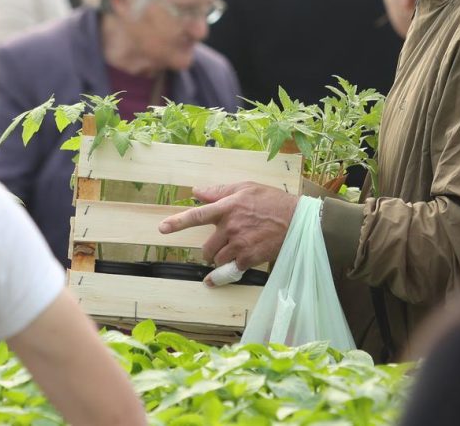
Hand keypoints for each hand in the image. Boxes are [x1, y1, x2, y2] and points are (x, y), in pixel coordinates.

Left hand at [158, 182, 298, 278]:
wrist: (297, 221)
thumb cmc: (272, 201)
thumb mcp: (246, 188)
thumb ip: (220, 191)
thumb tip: (197, 191)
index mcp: (228, 206)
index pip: (198, 214)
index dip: (178, 222)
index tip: (162, 229)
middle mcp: (230, 226)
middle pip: (207, 247)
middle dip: (212, 249)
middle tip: (225, 244)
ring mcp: (239, 244)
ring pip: (218, 259)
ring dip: (223, 258)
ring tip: (238, 249)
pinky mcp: (248, 258)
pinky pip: (230, 270)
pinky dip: (228, 271)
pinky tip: (232, 269)